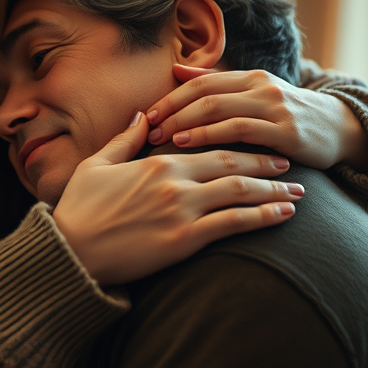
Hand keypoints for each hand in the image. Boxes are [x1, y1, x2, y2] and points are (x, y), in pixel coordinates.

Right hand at [52, 112, 301, 285]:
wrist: (70, 252)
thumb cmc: (79, 210)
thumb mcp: (96, 165)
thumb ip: (124, 140)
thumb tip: (141, 116)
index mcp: (157, 162)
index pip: (210, 147)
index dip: (242, 145)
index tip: (262, 147)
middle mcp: (175, 182)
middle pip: (233, 166)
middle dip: (267, 165)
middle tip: (290, 167)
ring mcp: (181, 211)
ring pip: (240, 192)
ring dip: (273, 192)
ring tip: (297, 195)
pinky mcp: (184, 240)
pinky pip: (233, 224)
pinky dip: (262, 217)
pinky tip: (282, 216)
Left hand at [146, 65, 367, 171]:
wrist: (341, 130)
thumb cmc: (289, 117)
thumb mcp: (255, 95)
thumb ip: (218, 84)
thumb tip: (177, 71)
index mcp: (249, 77)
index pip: (200, 81)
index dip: (171, 96)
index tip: (147, 114)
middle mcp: (260, 86)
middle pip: (204, 94)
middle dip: (172, 111)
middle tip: (148, 128)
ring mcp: (274, 107)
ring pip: (217, 109)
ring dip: (184, 124)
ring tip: (161, 138)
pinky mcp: (285, 130)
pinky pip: (239, 130)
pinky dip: (209, 136)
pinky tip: (188, 145)